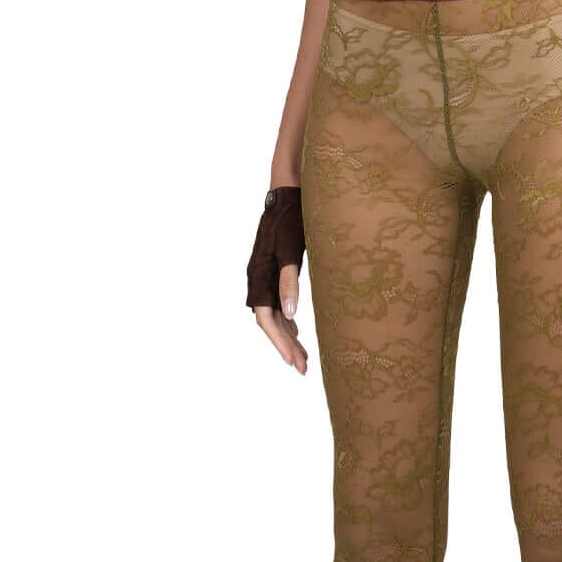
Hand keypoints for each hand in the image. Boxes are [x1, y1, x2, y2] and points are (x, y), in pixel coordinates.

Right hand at [247, 186, 309, 373]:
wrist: (287, 192)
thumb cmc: (291, 218)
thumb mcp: (292, 249)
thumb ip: (290, 281)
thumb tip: (290, 314)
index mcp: (259, 276)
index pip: (266, 320)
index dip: (279, 342)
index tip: (294, 362)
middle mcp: (258, 279)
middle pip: (270, 322)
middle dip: (286, 346)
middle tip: (303, 369)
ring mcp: (264, 275)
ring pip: (273, 315)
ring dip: (287, 336)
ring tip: (303, 357)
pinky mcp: (272, 270)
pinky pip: (276, 303)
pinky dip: (287, 320)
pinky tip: (297, 329)